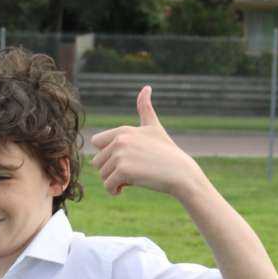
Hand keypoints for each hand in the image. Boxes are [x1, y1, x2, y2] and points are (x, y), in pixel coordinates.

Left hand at [88, 86, 203, 197]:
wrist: (181, 174)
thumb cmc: (167, 152)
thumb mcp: (154, 127)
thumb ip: (145, 109)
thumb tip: (146, 87)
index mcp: (123, 130)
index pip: (96, 143)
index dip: (108, 153)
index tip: (125, 157)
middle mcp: (120, 140)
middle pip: (97, 161)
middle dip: (110, 169)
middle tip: (131, 170)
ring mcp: (121, 155)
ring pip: (102, 175)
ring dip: (113, 181)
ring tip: (132, 178)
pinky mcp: (124, 171)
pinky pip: (107, 186)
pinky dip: (114, 191)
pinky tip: (125, 190)